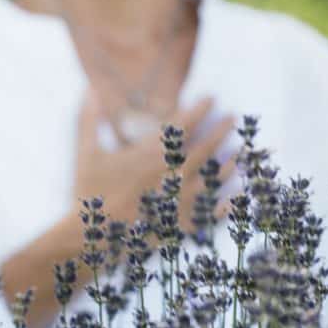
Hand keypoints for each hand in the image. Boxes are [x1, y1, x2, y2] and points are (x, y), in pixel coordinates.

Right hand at [73, 90, 237, 230]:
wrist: (91, 237)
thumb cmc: (90, 193)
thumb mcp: (86, 153)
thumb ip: (90, 120)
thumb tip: (89, 90)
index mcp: (152, 154)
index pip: (184, 123)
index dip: (201, 108)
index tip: (211, 97)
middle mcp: (172, 173)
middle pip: (207, 146)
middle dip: (223, 129)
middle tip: (233, 118)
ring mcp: (180, 199)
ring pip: (214, 177)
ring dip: (230, 163)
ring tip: (241, 153)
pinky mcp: (182, 223)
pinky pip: (212, 211)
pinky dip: (227, 202)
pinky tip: (238, 194)